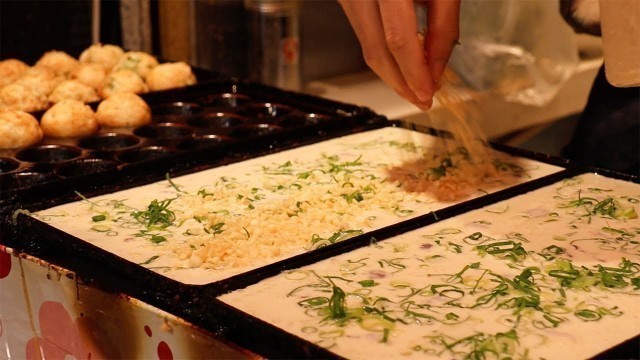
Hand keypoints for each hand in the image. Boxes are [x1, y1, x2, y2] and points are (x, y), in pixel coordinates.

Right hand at [338, 0, 460, 109]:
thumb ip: (442, 25)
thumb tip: (437, 68)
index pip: (398, 39)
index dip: (413, 72)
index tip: (428, 93)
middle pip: (375, 51)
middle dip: (400, 83)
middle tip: (421, 99)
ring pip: (367, 46)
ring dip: (392, 73)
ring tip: (416, 85)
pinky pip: (365, 34)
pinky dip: (385, 53)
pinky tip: (403, 62)